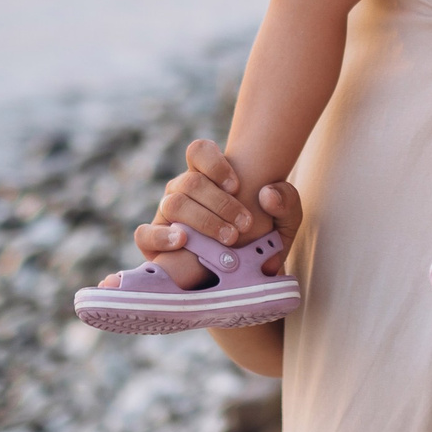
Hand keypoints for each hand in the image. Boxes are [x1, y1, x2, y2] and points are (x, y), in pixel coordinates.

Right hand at [124, 139, 300, 276]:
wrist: (246, 281)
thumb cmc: (263, 244)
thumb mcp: (285, 224)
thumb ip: (287, 202)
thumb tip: (269, 193)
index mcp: (208, 177)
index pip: (198, 151)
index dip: (214, 163)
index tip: (237, 185)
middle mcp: (183, 191)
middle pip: (190, 180)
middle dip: (220, 202)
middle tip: (245, 224)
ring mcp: (166, 216)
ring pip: (173, 203)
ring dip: (203, 219)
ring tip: (228, 239)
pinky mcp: (154, 243)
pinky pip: (145, 233)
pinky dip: (161, 235)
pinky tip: (182, 241)